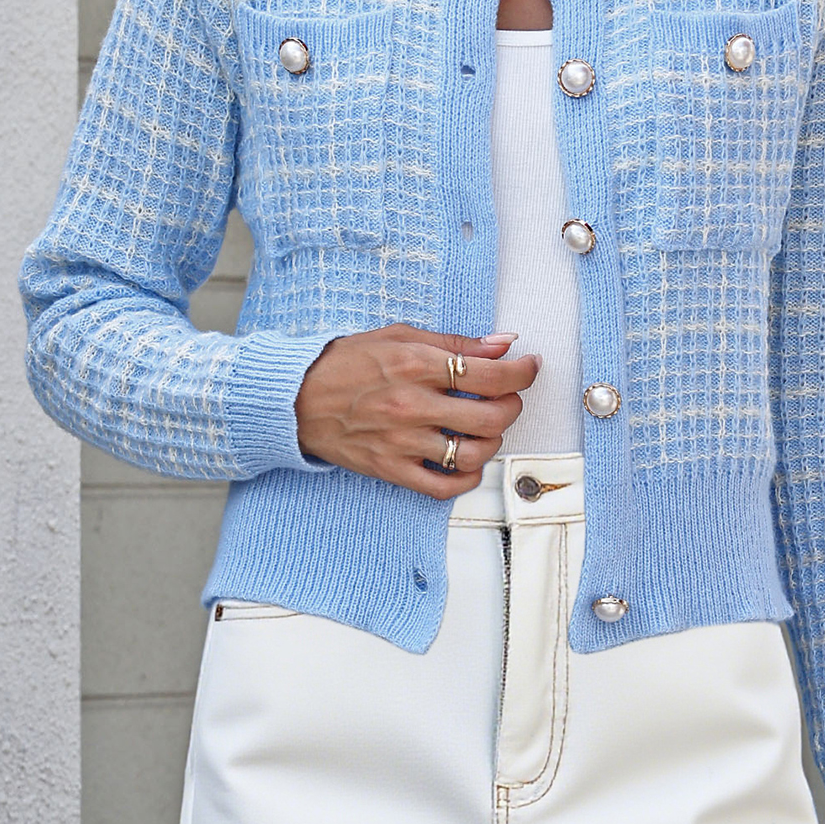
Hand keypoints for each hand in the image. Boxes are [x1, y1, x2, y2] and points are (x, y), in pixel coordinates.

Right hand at [294, 323, 540, 498]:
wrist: (296, 399)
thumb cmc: (347, 363)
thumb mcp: (399, 337)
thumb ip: (455, 343)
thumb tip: (503, 345)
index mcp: (415, 365)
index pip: (489, 375)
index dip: (521, 372)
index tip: (528, 367)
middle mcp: (411, 405)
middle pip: (491, 417)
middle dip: (512, 406)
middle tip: (507, 398)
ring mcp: (401, 442)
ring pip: (473, 454)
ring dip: (492, 441)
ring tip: (485, 428)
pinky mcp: (391, 469)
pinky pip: (443, 486)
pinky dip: (467, 478)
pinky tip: (467, 461)